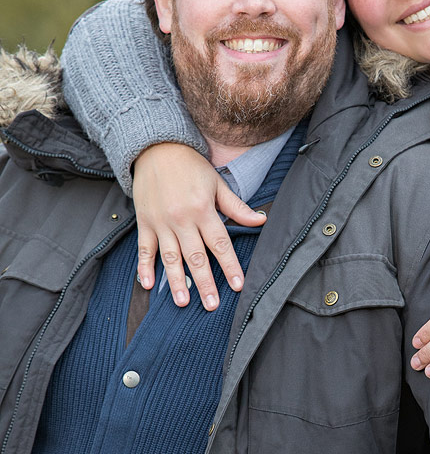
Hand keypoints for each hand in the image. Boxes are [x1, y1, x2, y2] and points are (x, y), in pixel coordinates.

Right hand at [132, 143, 266, 308]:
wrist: (156, 148)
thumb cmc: (190, 166)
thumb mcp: (217, 183)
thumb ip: (237, 207)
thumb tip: (261, 221)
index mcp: (203, 210)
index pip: (220, 244)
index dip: (230, 266)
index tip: (238, 285)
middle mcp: (181, 219)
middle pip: (196, 257)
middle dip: (205, 283)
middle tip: (212, 305)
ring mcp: (161, 222)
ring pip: (170, 258)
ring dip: (176, 282)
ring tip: (183, 302)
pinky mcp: (145, 222)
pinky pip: (144, 249)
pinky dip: (144, 267)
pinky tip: (148, 285)